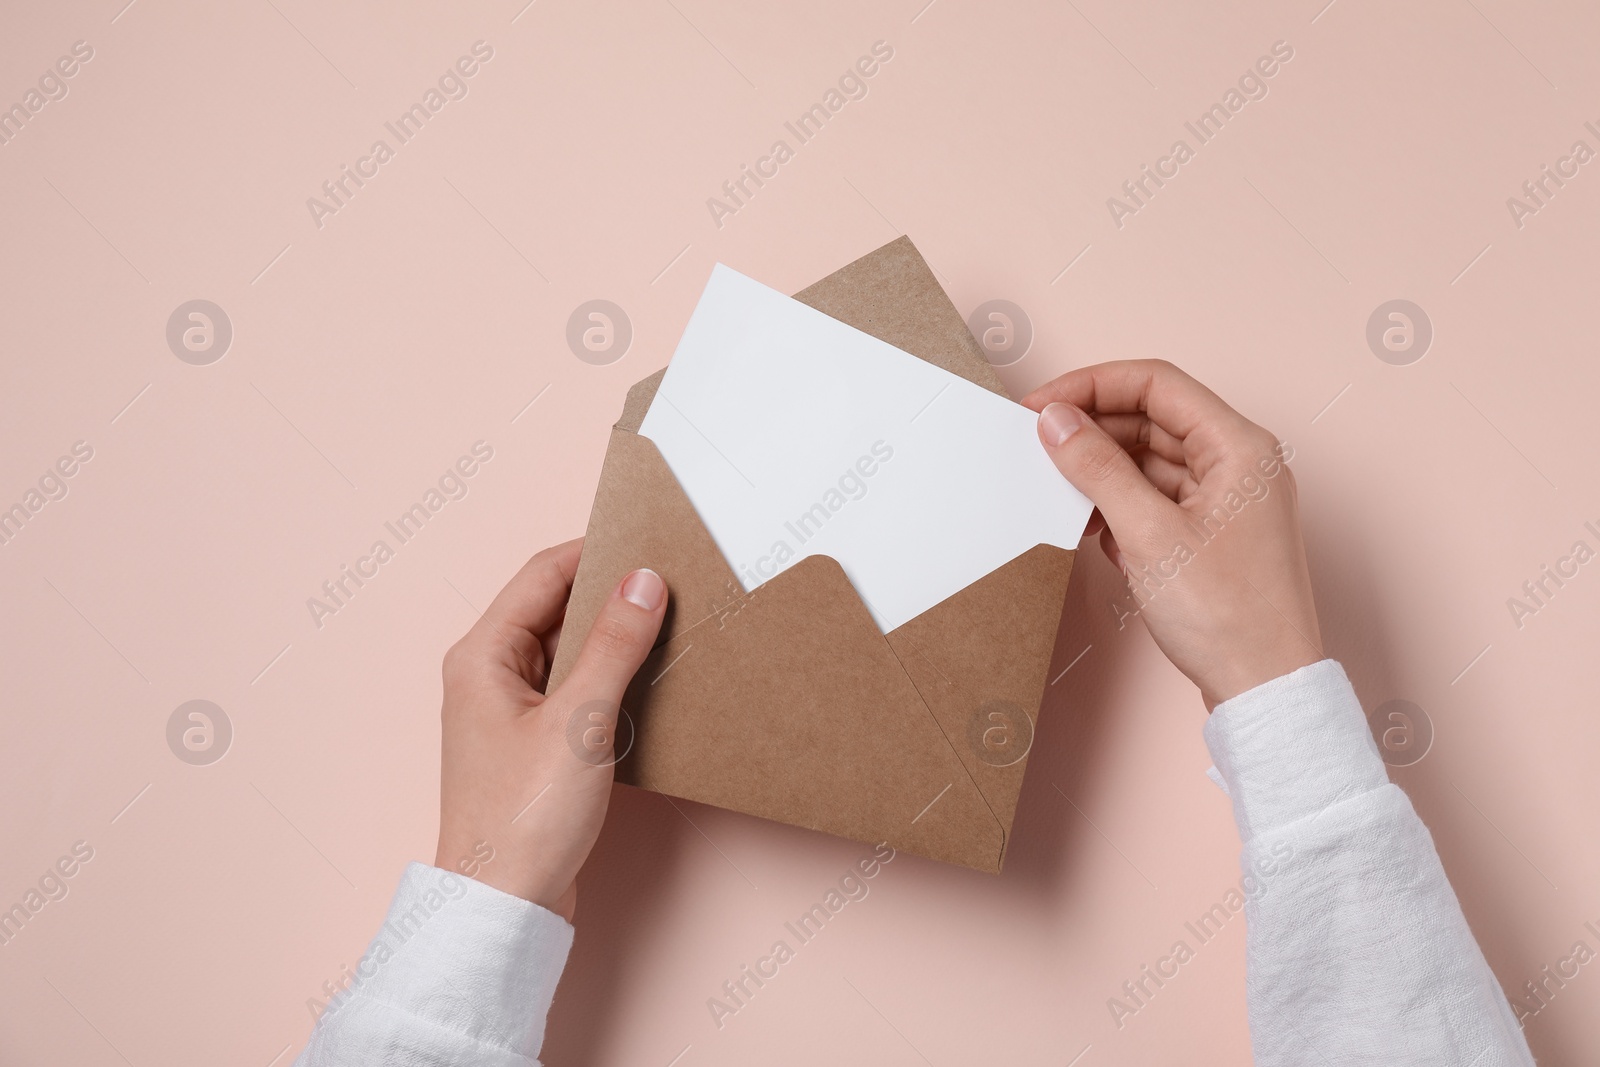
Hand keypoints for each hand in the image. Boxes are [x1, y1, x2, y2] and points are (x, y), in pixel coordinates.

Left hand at [434, 539, 666, 919]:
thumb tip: (644, 582)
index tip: (647, 540)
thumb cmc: (522, 819)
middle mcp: (489, 676)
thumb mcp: (579, 721)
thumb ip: (614, 645)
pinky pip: (576, 691)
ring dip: (615, 640)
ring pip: (570, 652)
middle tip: (669, 582)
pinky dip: (611, 680)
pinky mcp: (536, 745)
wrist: (504, 907)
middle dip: (611, 596)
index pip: (543, 575)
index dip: (595, 552)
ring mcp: (511, 712)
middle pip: (556, 610)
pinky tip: (650, 683)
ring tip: (669, 627)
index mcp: (482, 656)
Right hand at [1023, 360, 1322, 708]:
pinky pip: (1156, 498)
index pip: (1156, 384)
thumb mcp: (1149, 534)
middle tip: (1038, 445)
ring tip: (1059, 491)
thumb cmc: (1229, 618)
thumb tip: (1056, 422)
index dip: (1092, 385)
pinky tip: (1091, 526)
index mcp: (1240, 447)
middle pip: (1152, 419)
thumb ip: (1098, 469)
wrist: (1265, 689)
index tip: (1042, 405)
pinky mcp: (1212, 534)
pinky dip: (1119, 504)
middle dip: (1093, 429)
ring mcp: (1227, 500)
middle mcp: (1240, 464)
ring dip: (1102, 471)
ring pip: (1151, 460)